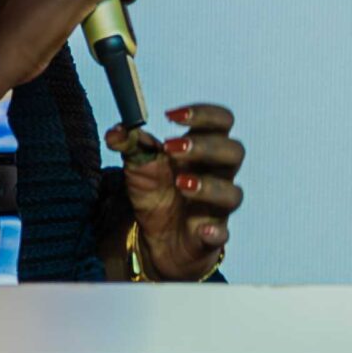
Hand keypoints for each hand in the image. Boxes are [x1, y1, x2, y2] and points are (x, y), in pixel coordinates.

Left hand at [108, 102, 243, 279]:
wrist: (156, 238)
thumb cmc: (156, 193)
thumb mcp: (139, 165)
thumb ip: (130, 144)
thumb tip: (116, 132)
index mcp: (204, 151)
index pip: (221, 122)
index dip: (204, 114)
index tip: (171, 116)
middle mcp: (217, 176)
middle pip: (234, 151)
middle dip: (206, 146)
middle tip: (172, 148)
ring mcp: (217, 207)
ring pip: (233, 193)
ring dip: (209, 186)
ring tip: (181, 184)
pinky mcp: (211, 237)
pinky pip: (222, 234)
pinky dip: (215, 232)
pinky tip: (202, 229)